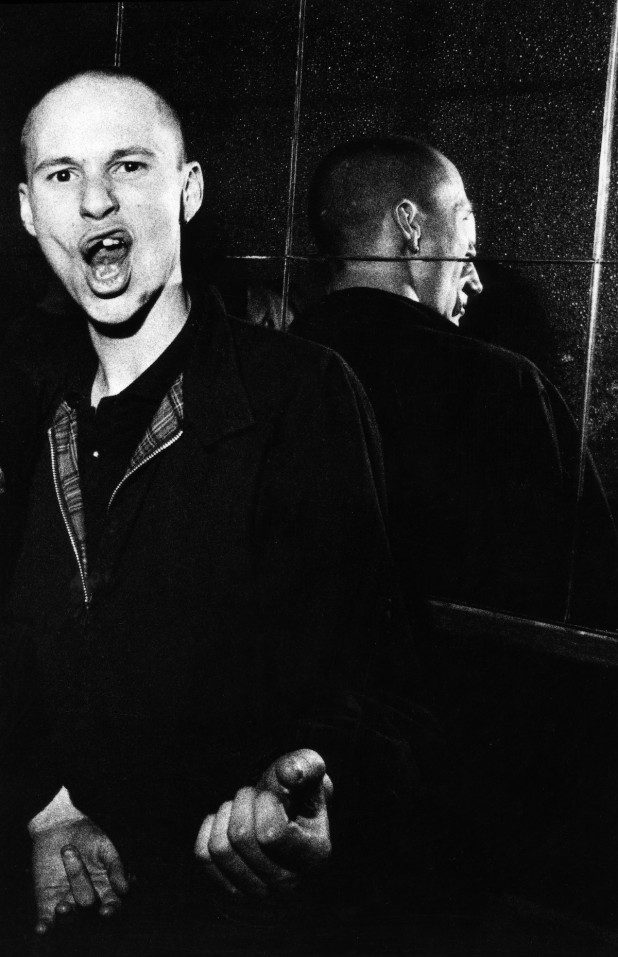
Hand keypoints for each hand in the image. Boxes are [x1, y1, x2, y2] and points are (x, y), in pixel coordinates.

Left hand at [31, 816, 128, 933]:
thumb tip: (125, 890)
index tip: (106, 910)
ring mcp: (67, 900)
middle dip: (81, 883)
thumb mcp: (103, 845)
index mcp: (106, 886)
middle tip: (71, 851)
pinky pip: (46, 919)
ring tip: (62, 907)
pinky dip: (45, 926)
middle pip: (89, 904)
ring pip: (69, 916)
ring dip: (67, 915)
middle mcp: (88, 897)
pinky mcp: (47, 901)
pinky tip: (41, 929)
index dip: (111, 911)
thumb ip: (115, 865)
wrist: (59, 825)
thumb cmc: (87, 834)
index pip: (113, 905)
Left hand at [194, 748, 332, 897]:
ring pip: (220, 848)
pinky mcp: (233, 889)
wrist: (284, 813)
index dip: (264, 802)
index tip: (271, 794)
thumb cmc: (296, 791)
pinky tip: (227, 822)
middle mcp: (288, 882)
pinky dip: (211, 828)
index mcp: (314, 855)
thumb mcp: (308, 771)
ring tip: (242, 807)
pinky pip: (204, 855)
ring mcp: (259, 891)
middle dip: (243, 801)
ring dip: (227, 813)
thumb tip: (290, 774)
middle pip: (241, 837)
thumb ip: (305, 765)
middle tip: (255, 796)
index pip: (271, 833)